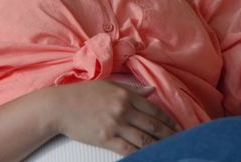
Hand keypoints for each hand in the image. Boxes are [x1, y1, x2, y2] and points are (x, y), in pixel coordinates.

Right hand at [52, 81, 180, 154]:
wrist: (60, 106)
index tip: (177, 127)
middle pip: (154, 125)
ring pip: (145, 139)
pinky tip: (150, 156)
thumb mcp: (110, 85)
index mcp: (126, 95)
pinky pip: (129, 149)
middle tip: (180, 141)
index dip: (168, 120)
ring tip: (170, 151)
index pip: (154, 109)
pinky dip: (142, 154)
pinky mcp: (106, 139)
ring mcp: (116, 125)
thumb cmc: (83, 94)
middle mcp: (124, 109)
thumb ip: (133, 89)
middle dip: (170, 135)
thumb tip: (152, 90)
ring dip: (160, 146)